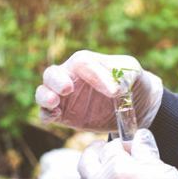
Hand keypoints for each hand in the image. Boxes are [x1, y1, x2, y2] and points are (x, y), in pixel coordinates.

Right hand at [35, 51, 163, 131]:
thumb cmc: (132, 82)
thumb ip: (126, 73)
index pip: (83, 63)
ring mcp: (64, 97)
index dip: (95, 76)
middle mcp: (70, 77)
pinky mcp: (62, 115)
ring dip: (45, 96)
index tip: (115, 92)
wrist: (134, 106)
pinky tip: (55, 116)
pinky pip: (45, 113)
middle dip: (56, 80)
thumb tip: (116, 85)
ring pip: (43, 92)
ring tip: (54, 102)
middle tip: (68, 88)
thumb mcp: (134, 72)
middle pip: (52, 73)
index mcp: (87, 63)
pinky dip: (46, 114)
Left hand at [63, 129, 177, 178]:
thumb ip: (146, 152)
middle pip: (87, 161)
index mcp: (121, 168)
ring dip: (88, 173)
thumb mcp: (164, 171)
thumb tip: (139, 135)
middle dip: (95, 151)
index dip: (121, 143)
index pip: (111, 146)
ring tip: (98, 171)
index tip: (131, 146)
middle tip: (105, 149)